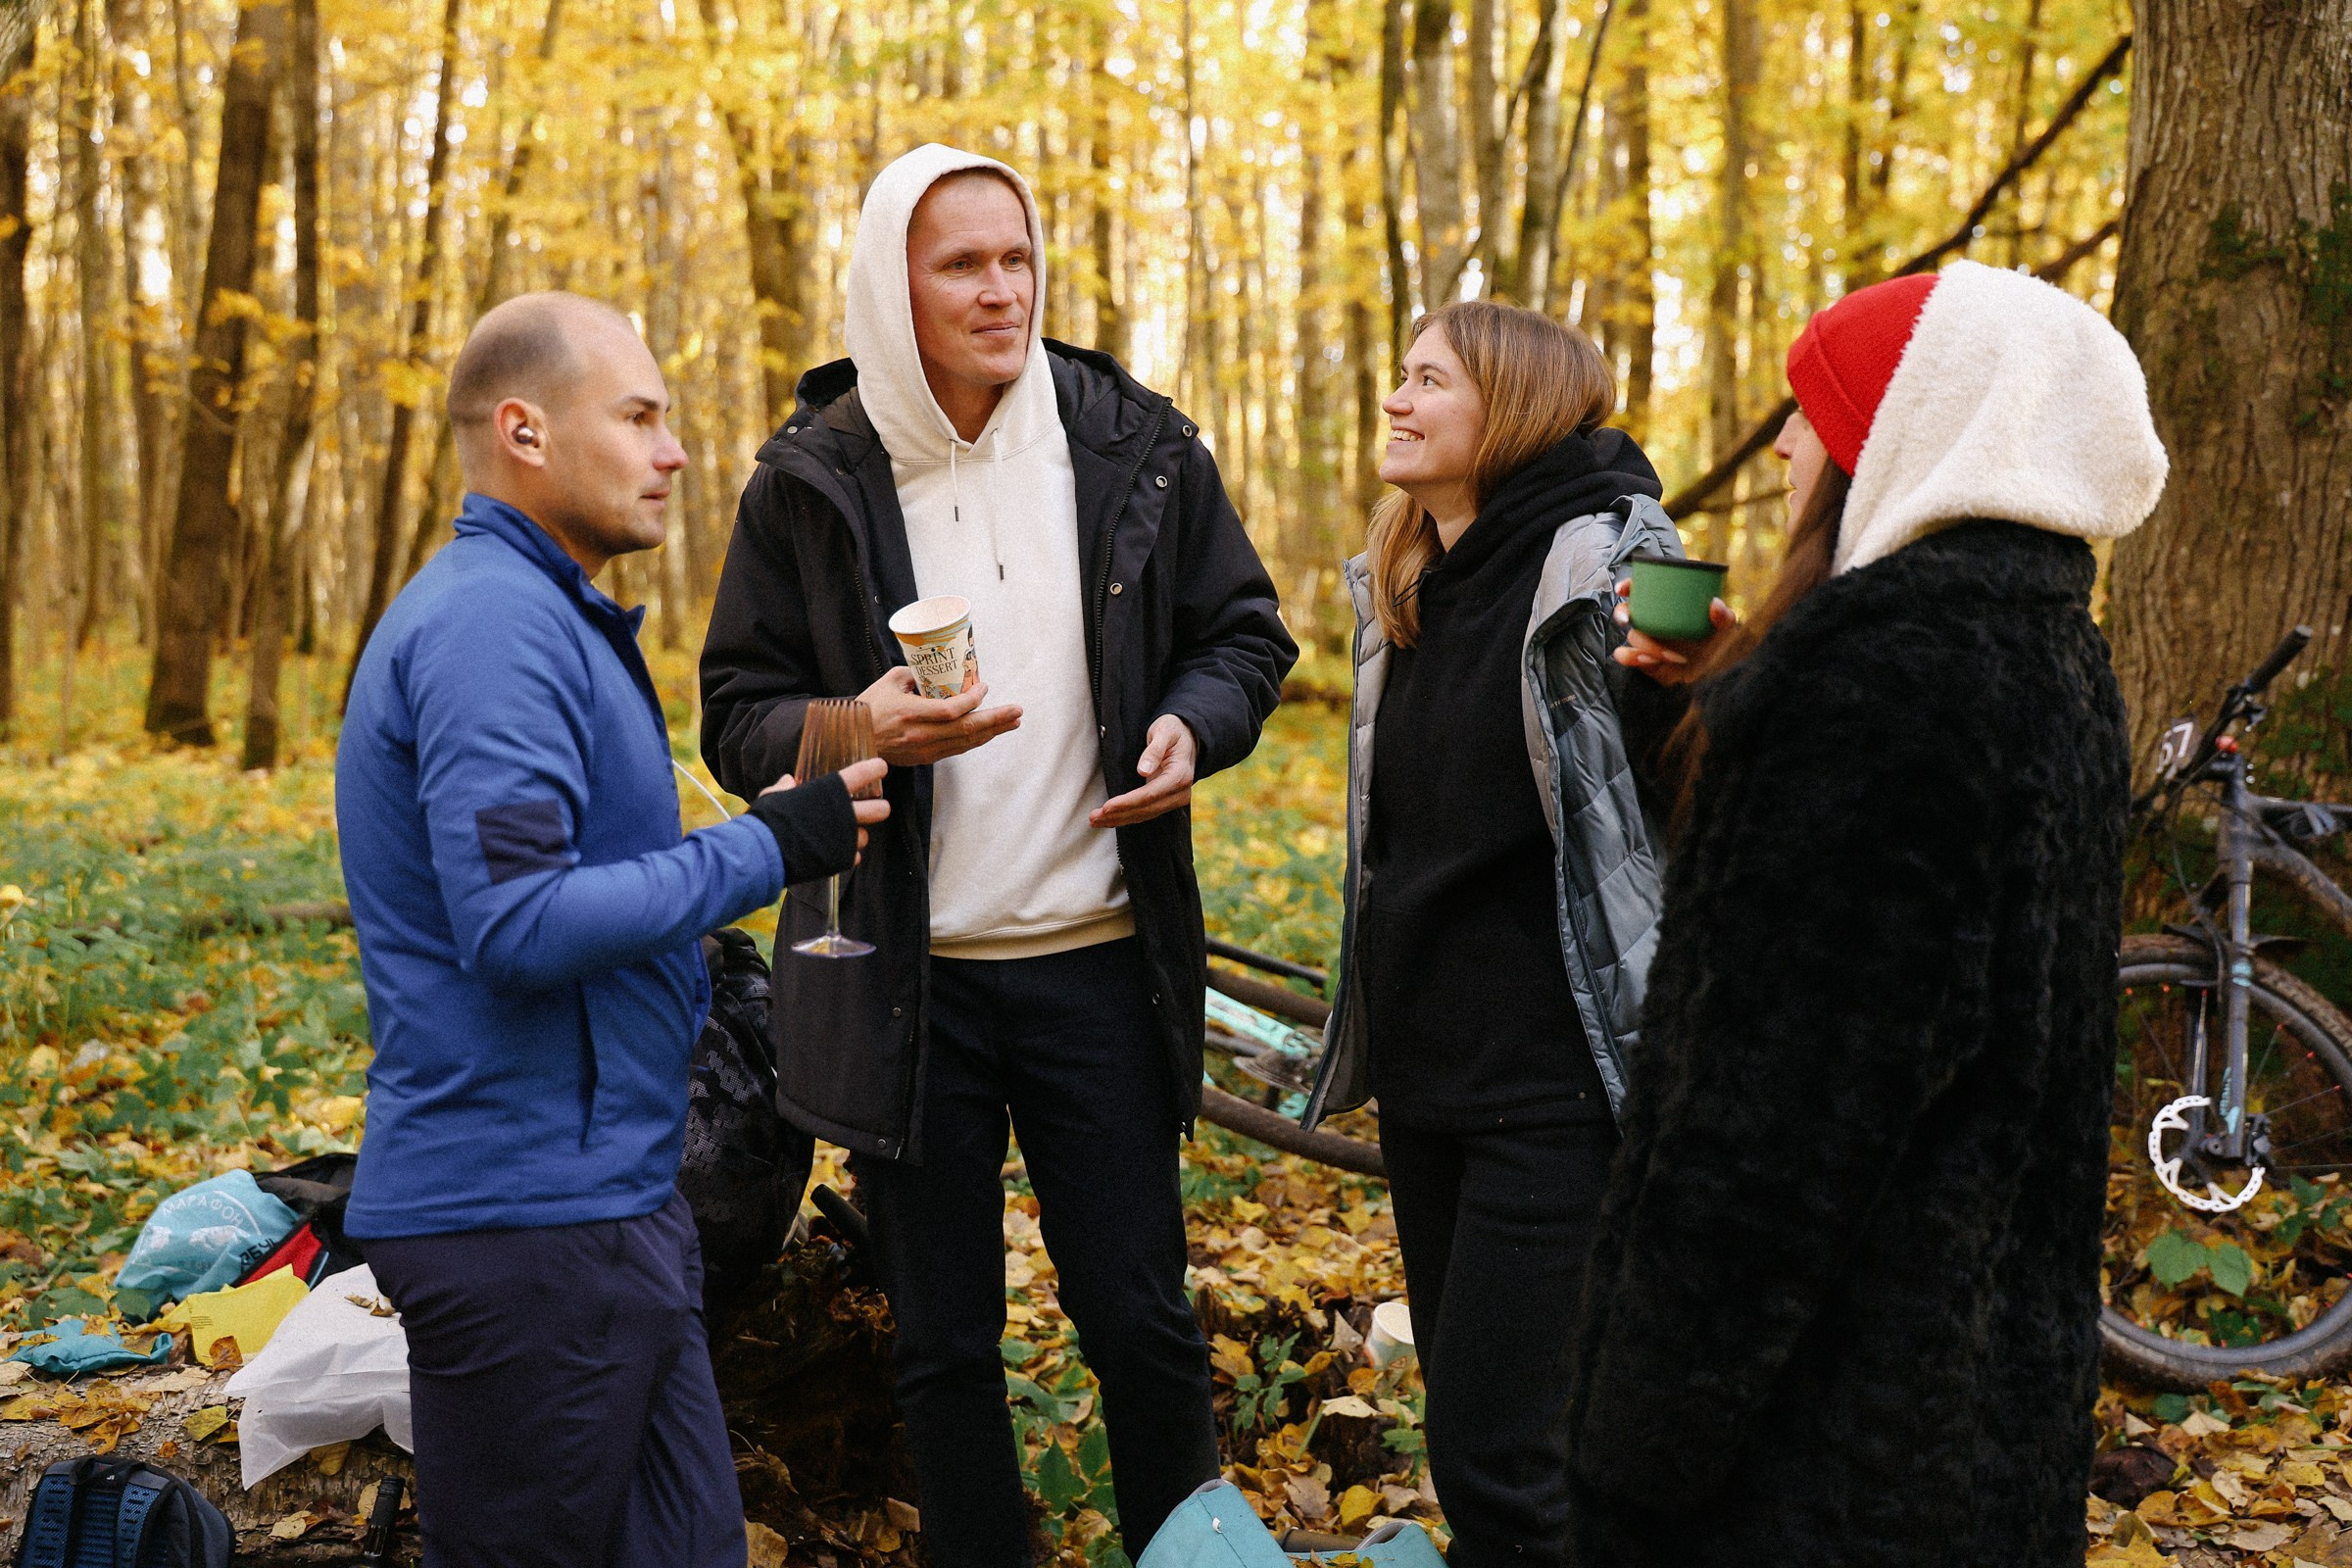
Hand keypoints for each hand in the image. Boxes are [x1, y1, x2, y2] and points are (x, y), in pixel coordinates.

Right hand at [762, 757, 891, 862]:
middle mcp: (843, 812)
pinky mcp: (840, 858)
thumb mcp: (773, 796)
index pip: (861, 774)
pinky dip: (845, 854)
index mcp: (829, 790)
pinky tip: (833, 851)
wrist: (765, 852)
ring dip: (855, 835)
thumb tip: (789, 781)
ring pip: (864, 836)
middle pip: (879, 810)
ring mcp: (844, 837)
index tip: (880, 768)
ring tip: (841, 834)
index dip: (874, 769)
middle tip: (875, 808)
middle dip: (880, 808)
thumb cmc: (767, 819)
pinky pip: (853, 856)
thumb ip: (784, 788)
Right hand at [855, 668, 1021, 764]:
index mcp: (910, 713)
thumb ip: (916, 674)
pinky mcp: (925, 758)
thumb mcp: (890, 681)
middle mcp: (920, 735)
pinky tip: (989, 732)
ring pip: (966, 743)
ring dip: (992, 732)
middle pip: (967, 730)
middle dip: (996, 720)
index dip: (972, 700)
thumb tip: (938, 669)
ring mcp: (924, 750)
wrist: (853, 739)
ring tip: (1013, 722)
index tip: (984, 686)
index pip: (951, 711)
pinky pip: (957, 749)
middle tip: (1017, 711)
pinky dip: (975, 740)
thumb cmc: (869, 707)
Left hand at [1093, 715, 1195, 828]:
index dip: (1127, 803)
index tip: (1107, 807)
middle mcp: (1180, 793)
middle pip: (1146, 809)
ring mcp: (1174, 799)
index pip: (1150, 795)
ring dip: (1119, 820)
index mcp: (1180, 776)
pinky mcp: (1165, 801)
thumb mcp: (1165, 732)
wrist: (1187, 735)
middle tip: (1093, 817)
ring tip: (1095, 821)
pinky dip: (1126, 817)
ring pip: (1144, 815)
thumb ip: (1154, 750)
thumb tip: (1143, 771)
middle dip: (1118, 815)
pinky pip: (1145, 812)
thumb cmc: (1173, 730)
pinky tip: (1109, 820)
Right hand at [1610, 579, 1735, 685]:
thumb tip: (1715, 603)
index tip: (1624, 589)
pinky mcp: (1639, 658)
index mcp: (1664, 605)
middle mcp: (1650, 619)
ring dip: (1647, 645)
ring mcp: (1643, 639)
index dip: (1628, 585)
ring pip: (1632, 636)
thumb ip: (1724, 616)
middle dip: (1623, 613)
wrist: (1707, 672)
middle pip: (1626, 611)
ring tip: (1672, 656)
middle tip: (1630, 619)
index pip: (1641, 589)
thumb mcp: (1723, 628)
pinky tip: (1648, 661)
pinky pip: (1624, 655)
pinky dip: (1631, 657)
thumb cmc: (1711, 643)